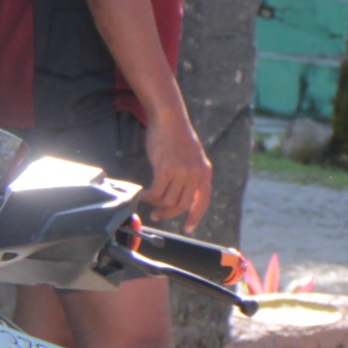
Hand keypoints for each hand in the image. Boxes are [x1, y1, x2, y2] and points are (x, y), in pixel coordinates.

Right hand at [140, 112, 211, 228]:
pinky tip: (143, 194)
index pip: (203, 201)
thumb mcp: (191, 158)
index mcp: (205, 173)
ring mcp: (182, 172)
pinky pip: (156, 192)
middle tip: (157, 215)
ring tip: (149, 200)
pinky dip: (148, 197)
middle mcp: (196, 174)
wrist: (170, 119)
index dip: (195, 216)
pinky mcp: (166, 170)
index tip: (188, 228)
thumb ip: (190, 175)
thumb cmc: (176, 138)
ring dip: (156, 204)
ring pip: (168, 201)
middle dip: (168, 214)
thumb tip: (181, 194)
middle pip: (182, 205)